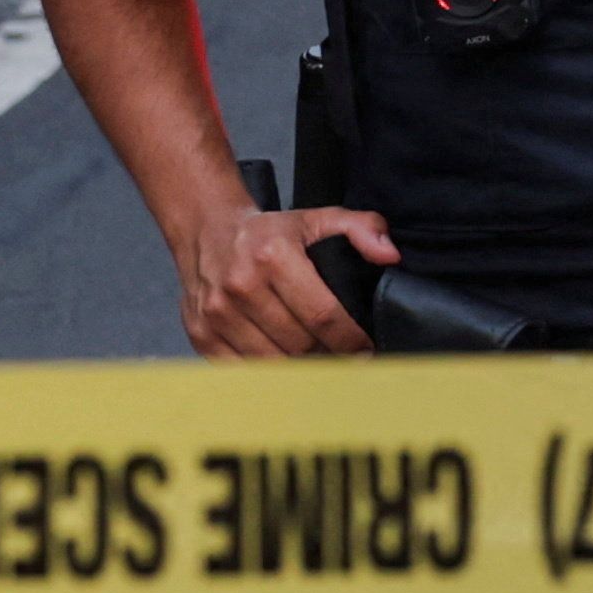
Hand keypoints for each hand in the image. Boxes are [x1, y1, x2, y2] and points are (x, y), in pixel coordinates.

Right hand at [170, 191, 396, 359]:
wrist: (207, 231)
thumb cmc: (269, 232)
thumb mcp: (318, 218)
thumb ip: (362, 228)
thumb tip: (390, 254)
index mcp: (274, 256)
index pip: (322, 314)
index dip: (349, 339)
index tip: (366, 350)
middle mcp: (242, 285)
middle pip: (299, 343)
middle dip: (328, 355)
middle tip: (344, 357)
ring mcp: (218, 313)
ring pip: (272, 362)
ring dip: (299, 369)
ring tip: (317, 361)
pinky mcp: (201, 335)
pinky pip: (241, 371)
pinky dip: (266, 374)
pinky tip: (284, 364)